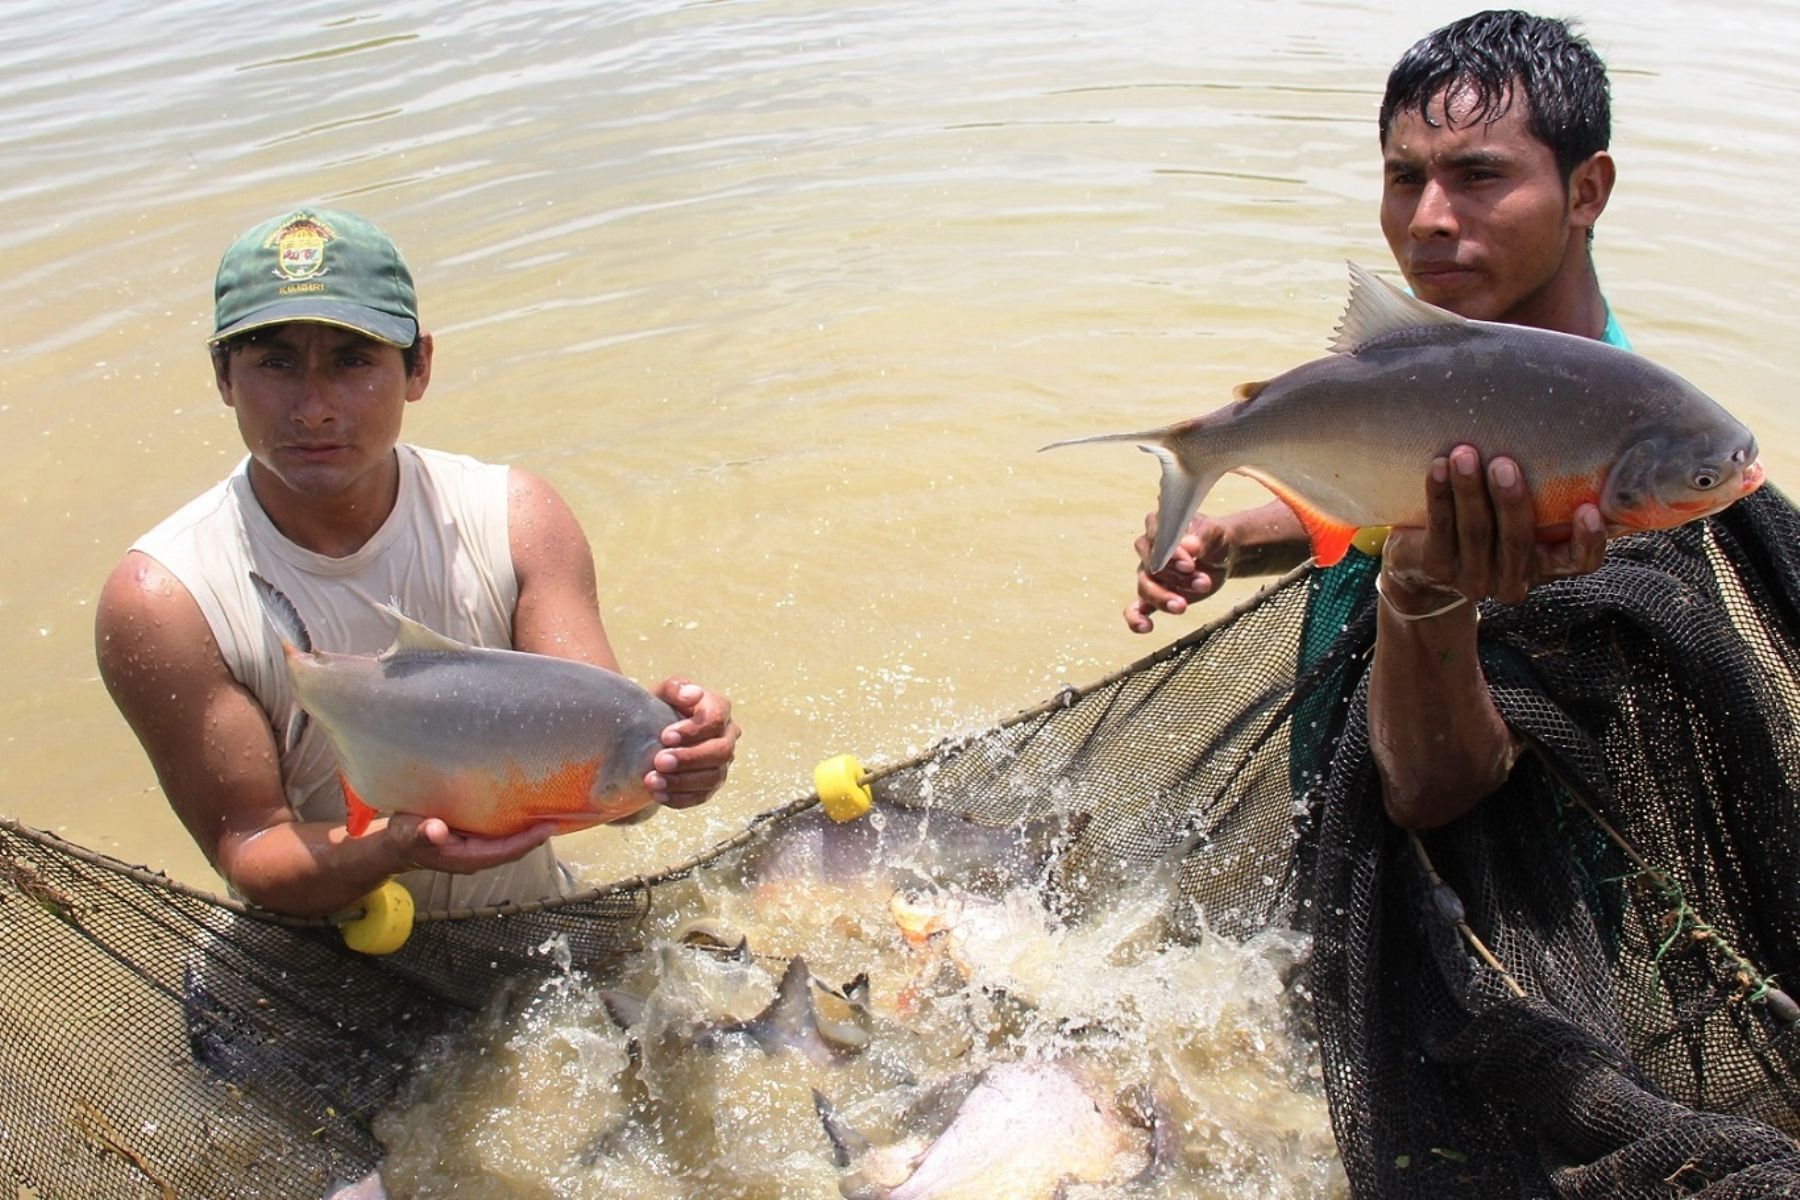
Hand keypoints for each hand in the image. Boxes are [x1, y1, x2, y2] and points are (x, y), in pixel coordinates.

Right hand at [378, 815, 558, 874]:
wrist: (397, 847)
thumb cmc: (403, 838)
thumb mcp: (407, 833)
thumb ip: (423, 833)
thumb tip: (436, 830)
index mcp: (466, 858)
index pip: (506, 851)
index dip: (529, 840)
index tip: (550, 825)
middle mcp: (478, 857)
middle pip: (516, 848)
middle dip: (537, 834)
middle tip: (560, 811)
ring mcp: (479, 850)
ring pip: (511, 842)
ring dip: (530, 829)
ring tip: (551, 807)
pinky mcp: (477, 842)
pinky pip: (503, 835)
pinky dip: (517, 824)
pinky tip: (527, 808)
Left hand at [646, 677, 739, 809]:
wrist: (652, 735)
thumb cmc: (660, 708)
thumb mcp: (663, 693)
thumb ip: (676, 688)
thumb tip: (692, 695)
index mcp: (720, 709)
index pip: (716, 720)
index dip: (693, 731)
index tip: (665, 737)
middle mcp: (728, 737)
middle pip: (721, 752)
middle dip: (689, 758)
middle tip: (659, 761)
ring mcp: (722, 764)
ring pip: (713, 777)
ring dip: (682, 782)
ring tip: (652, 781)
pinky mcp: (711, 785)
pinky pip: (703, 796)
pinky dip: (680, 798)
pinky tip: (658, 795)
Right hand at [1123, 511, 1232, 632]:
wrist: (1222, 556)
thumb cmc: (1214, 539)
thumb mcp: (1214, 533)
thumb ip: (1202, 537)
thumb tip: (1189, 547)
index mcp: (1159, 528)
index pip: (1153, 537)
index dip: (1169, 553)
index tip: (1189, 563)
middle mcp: (1149, 551)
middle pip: (1149, 566)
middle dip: (1173, 578)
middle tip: (1201, 582)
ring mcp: (1150, 575)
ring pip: (1145, 588)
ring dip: (1164, 598)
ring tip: (1182, 606)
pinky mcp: (1154, 596)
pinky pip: (1137, 609)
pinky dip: (1137, 619)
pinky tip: (1146, 627)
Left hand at [1381, 445, 1606, 612]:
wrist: (1425, 565)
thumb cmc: (1488, 526)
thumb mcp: (1521, 518)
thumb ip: (1547, 496)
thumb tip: (1580, 437)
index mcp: (1545, 566)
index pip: (1579, 562)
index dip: (1587, 540)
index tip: (1588, 509)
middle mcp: (1513, 579)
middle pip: (1517, 541)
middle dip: (1511, 501)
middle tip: (1503, 465)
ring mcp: (1473, 578)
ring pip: (1475, 531)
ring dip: (1470, 490)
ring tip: (1464, 455)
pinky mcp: (1437, 569)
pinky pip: (1441, 527)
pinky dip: (1440, 494)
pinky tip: (1438, 467)